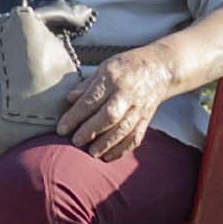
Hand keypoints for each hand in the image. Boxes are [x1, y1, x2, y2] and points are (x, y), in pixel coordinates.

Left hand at [30, 56, 157, 161]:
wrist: (161, 68)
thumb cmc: (127, 67)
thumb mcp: (104, 67)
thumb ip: (86, 85)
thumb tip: (69, 99)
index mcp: (112, 78)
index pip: (91, 100)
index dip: (75, 116)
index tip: (62, 129)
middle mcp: (127, 93)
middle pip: (109, 116)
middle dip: (90, 131)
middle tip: (76, 141)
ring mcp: (139, 107)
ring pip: (124, 129)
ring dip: (106, 144)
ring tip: (91, 153)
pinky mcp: (146, 118)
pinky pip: (136, 137)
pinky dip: (122, 149)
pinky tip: (109, 156)